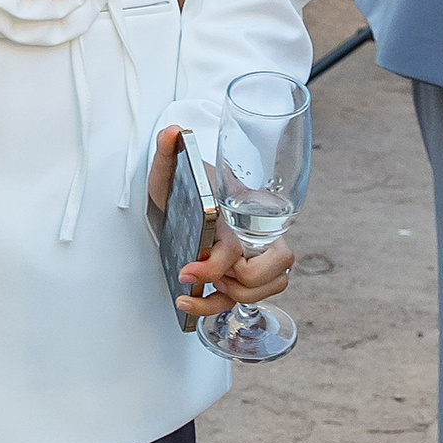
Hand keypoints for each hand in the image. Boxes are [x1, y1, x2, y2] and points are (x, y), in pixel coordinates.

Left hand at [152, 125, 296, 321]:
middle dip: (234, 284)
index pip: (243, 248)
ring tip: (193, 287)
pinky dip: (216, 310)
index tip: (185, 271)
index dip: (214, 266)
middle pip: (274, 274)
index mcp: (241, 214)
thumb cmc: (183, 186)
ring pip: (263, 292)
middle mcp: (255, 238)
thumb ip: (168, 150)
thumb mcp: (170, 170)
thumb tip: (173, 132)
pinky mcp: (239, 276)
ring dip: (226, 298)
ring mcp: (253, 259)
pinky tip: (188, 305)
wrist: (182, 198)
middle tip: (194, 276)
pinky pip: (243, 302)